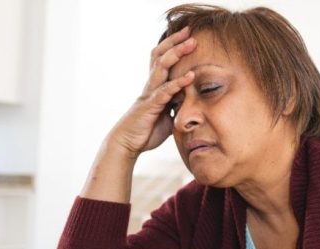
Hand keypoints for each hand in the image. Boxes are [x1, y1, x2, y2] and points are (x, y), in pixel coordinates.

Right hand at [108, 26, 196, 158]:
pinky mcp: (150, 105)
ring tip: (191, 44)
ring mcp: (150, 94)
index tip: (188, 36)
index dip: (173, 47)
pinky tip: (190, 76)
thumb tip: (192, 103)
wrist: (127, 144)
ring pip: (162, 67)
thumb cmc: (146, 131)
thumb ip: (177, 106)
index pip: (163, 60)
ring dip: (177, 54)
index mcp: (155, 87)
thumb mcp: (167, 116)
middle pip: (161, 56)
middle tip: (190, 33)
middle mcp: (151, 86)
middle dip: (176, 43)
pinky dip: (178, 83)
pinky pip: (165, 91)